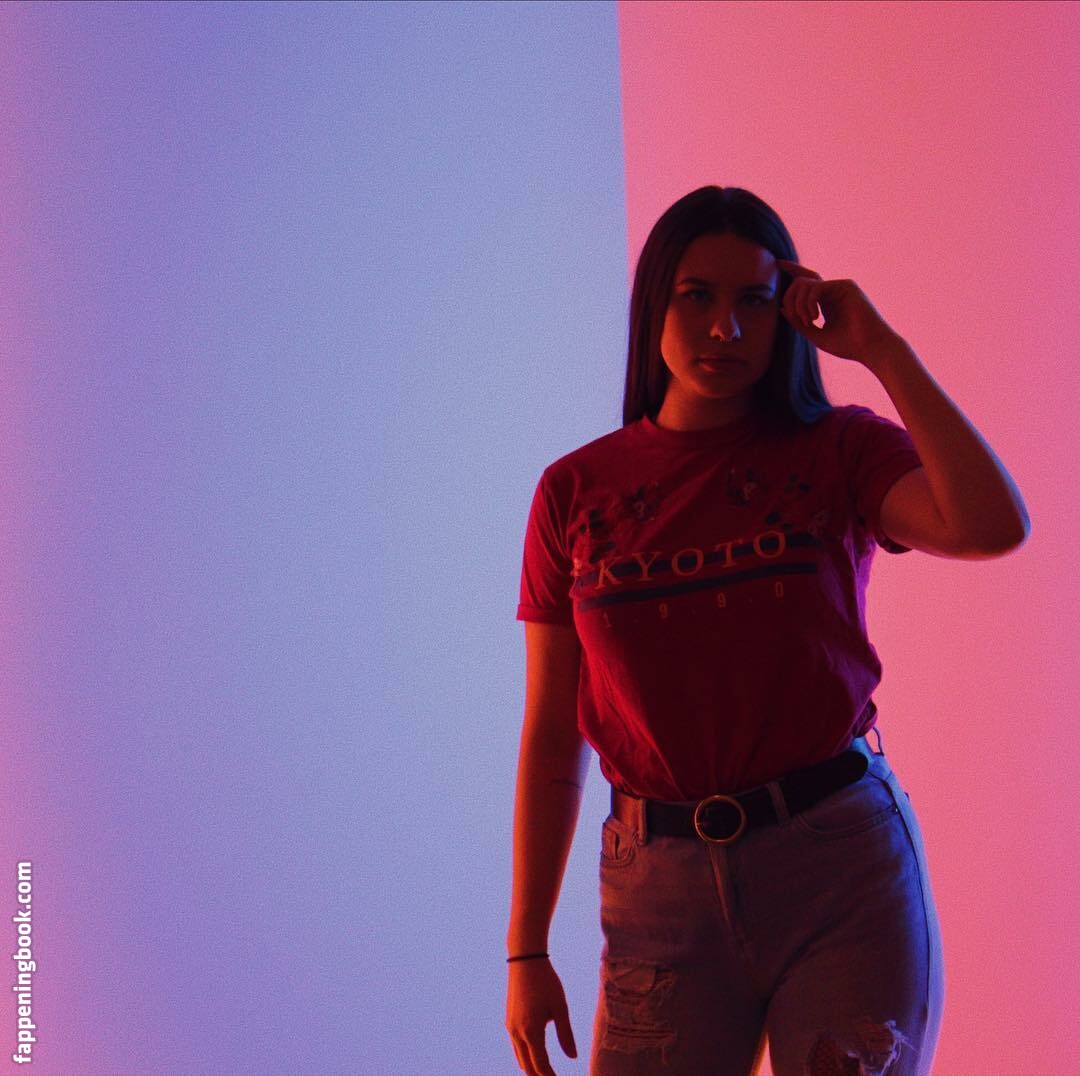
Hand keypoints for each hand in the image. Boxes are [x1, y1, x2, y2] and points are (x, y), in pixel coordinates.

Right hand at [506, 958, 577, 1075]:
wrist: (524, 959)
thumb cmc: (546, 981)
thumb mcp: (560, 1006)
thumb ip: (565, 1034)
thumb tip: (573, 1058)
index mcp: (531, 1031)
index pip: (541, 1065)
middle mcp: (517, 1033)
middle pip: (528, 1067)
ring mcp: (510, 1027)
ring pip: (520, 1059)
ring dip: (532, 1069)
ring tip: (546, 1074)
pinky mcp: (509, 1021)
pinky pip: (516, 1047)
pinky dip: (526, 1057)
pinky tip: (536, 1055)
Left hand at [776, 259, 902, 363]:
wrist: (870, 348)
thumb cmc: (847, 345)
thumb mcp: (816, 335)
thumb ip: (799, 322)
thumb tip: (783, 308)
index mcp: (826, 302)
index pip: (807, 282)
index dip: (793, 270)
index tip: (778, 263)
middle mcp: (832, 292)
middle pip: (800, 282)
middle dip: (790, 298)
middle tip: (797, 318)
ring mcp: (839, 287)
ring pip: (805, 283)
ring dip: (799, 304)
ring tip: (808, 322)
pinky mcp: (846, 285)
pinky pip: (816, 286)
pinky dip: (809, 302)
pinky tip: (815, 318)